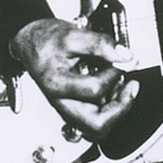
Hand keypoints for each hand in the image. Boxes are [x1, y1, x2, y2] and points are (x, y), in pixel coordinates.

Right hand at [9, 18, 138, 138]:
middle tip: (131, 87)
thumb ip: (100, 44)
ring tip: (124, 88)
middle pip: (96, 126)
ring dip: (116, 111)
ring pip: (97, 127)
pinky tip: (114, 90)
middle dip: (120, 108)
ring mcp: (68, 108)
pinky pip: (95, 118)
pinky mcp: (74, 107)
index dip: (113, 75)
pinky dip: (110, 108)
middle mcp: (61, 102)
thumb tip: (125, 56)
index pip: (94, 90)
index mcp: (57, 84)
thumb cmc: (46, 40)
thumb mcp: (73, 35)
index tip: (118, 61)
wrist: (31, 42)